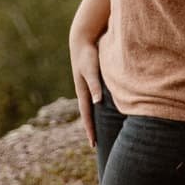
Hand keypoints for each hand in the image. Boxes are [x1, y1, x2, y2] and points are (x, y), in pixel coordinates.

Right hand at [70, 30, 103, 147]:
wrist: (82, 40)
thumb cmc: (87, 55)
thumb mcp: (91, 71)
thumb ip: (95, 86)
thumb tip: (97, 102)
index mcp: (83, 92)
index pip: (87, 116)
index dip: (90, 130)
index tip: (93, 144)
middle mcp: (84, 91)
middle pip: (88, 115)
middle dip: (91, 129)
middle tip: (94, 144)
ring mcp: (87, 86)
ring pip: (91, 107)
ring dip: (94, 119)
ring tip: (98, 130)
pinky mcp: (91, 80)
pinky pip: (94, 98)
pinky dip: (97, 108)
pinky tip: (102, 110)